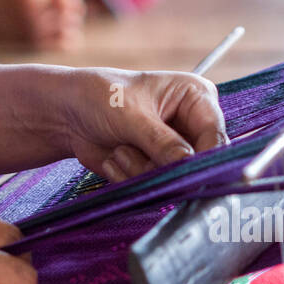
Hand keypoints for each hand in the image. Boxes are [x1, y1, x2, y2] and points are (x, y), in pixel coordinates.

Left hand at [61, 69, 227, 182]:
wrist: (67, 114)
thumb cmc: (100, 97)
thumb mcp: (130, 115)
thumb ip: (161, 141)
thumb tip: (188, 164)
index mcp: (196, 97)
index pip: (216, 135)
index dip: (204, 158)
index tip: (184, 172)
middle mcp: (190, 124)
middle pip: (198, 162)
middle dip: (162, 165)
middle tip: (132, 150)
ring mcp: (174, 149)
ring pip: (173, 178)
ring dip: (140, 169)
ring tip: (119, 148)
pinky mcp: (156, 168)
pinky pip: (153, 186)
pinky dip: (129, 176)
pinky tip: (114, 156)